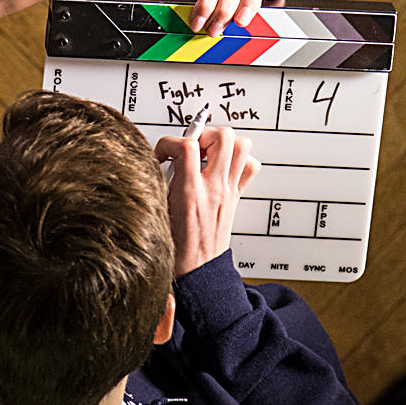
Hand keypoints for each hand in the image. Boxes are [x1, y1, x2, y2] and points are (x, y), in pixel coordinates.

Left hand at [125, 0, 284, 33]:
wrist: (190, 42)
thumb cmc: (175, 24)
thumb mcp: (152, 7)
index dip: (207, 1)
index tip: (197, 25)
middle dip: (226, 7)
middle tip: (216, 32)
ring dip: (250, 1)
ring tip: (241, 23)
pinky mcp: (262, 1)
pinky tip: (267, 1)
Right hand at [154, 119, 259, 276]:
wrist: (197, 271)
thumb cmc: (176, 249)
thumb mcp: (156, 212)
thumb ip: (157, 184)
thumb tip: (155, 163)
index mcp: (190, 193)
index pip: (186, 146)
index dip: (169, 142)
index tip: (161, 153)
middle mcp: (214, 189)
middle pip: (224, 137)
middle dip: (203, 133)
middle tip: (189, 145)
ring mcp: (228, 191)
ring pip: (242, 146)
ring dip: (223, 142)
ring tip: (206, 151)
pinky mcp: (235, 196)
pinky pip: (249, 166)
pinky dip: (238, 159)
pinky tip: (220, 166)